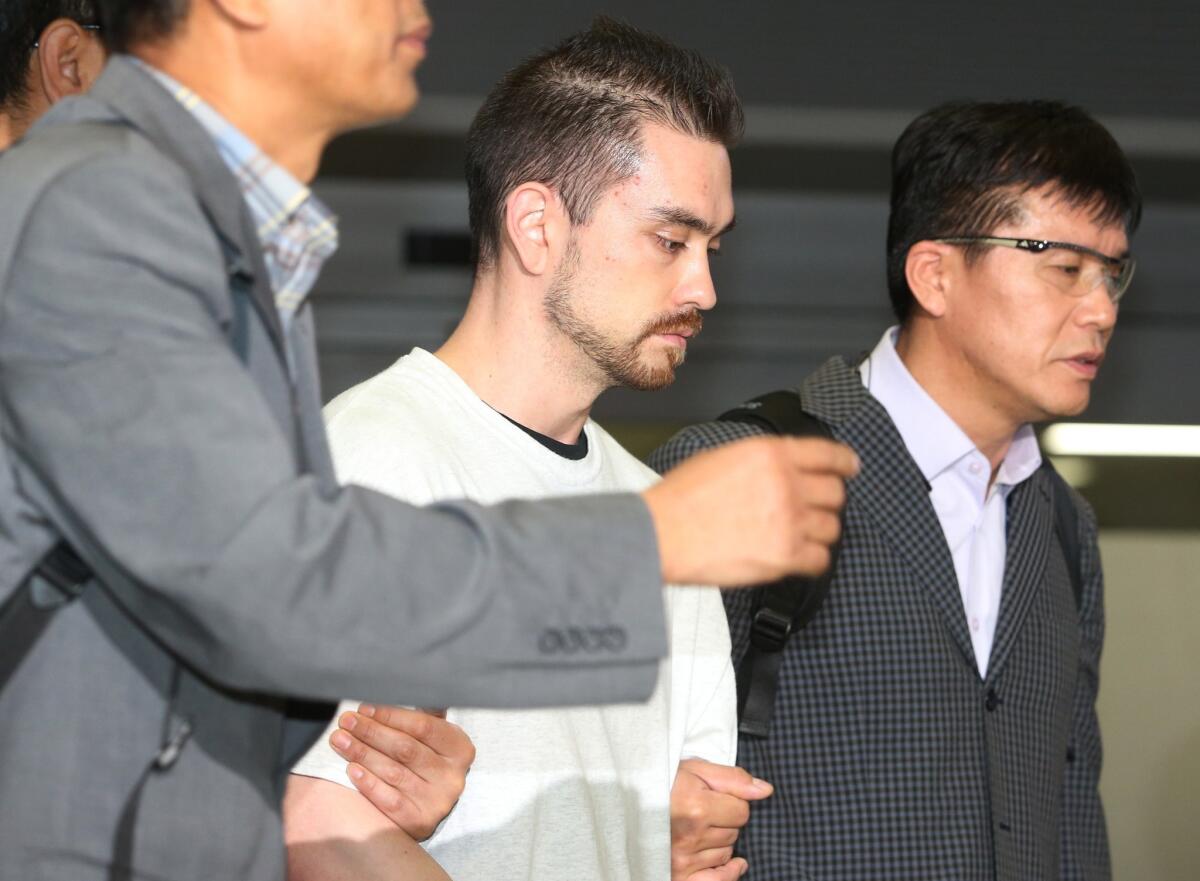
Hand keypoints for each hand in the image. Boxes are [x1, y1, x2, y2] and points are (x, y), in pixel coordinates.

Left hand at [327, 703, 474, 840]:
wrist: (427, 805)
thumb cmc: (426, 758)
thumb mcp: (434, 735)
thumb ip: (426, 712)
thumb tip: (411, 681)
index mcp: (460, 748)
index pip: (422, 726)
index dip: (391, 715)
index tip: (364, 707)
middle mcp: (453, 776)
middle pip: (405, 749)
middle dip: (371, 732)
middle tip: (345, 721)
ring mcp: (438, 801)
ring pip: (394, 773)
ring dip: (362, 754)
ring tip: (339, 740)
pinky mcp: (420, 822)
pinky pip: (390, 801)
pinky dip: (369, 784)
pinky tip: (351, 769)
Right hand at [644, 436, 858, 586]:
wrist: (662, 533)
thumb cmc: (681, 498)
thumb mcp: (722, 457)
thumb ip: (760, 460)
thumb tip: (781, 467)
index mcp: (771, 454)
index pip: (827, 454)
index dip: (845, 462)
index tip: (850, 468)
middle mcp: (786, 484)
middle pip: (835, 493)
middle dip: (827, 501)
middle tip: (814, 508)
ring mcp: (789, 521)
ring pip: (832, 528)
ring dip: (819, 531)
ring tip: (798, 534)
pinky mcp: (785, 556)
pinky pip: (821, 560)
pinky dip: (812, 559)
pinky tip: (798, 557)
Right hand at [671, 759, 772, 880]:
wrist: (628, 800)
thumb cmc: (662, 784)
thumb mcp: (695, 770)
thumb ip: (732, 779)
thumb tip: (765, 790)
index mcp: (695, 806)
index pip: (742, 811)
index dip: (734, 802)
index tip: (719, 798)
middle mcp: (690, 835)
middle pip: (734, 833)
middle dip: (726, 821)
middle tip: (705, 812)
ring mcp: (683, 858)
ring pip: (726, 853)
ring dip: (720, 842)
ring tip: (699, 829)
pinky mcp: (678, 875)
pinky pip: (717, 880)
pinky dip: (728, 872)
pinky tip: (735, 864)